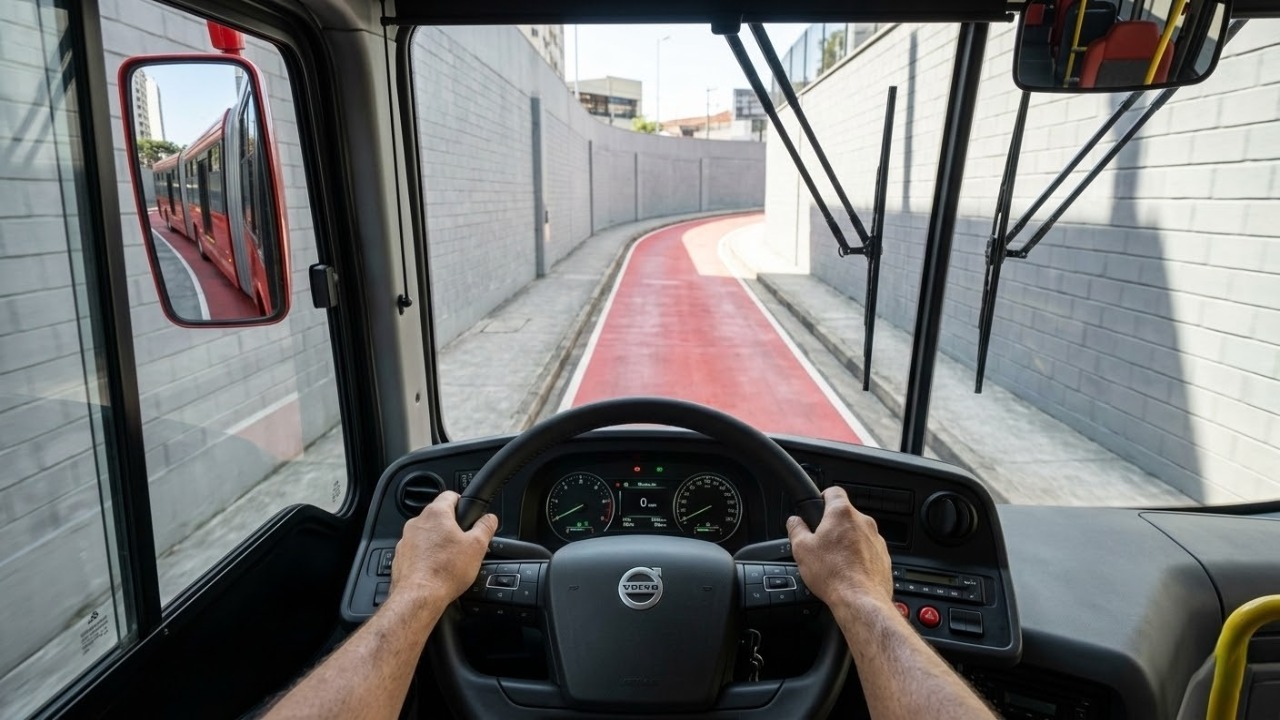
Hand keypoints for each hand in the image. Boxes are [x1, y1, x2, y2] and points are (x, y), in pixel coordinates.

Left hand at [390, 491, 497, 608]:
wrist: (419, 597)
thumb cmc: (444, 572)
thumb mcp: (477, 547)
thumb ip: (485, 527)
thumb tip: (490, 518)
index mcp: (436, 514)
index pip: (450, 495)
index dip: (462, 502)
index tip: (468, 512)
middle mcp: (417, 523)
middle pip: (438, 516)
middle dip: (451, 526)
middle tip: (463, 542)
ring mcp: (405, 540)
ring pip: (426, 534)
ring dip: (437, 541)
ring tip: (450, 559)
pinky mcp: (400, 556)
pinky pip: (416, 550)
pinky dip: (425, 555)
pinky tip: (436, 568)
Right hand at [786, 486, 893, 610]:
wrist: (860, 600)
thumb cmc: (833, 574)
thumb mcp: (802, 549)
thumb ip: (796, 529)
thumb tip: (794, 521)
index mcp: (842, 514)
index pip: (834, 491)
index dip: (823, 496)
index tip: (818, 505)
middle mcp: (863, 522)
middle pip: (846, 514)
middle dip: (833, 525)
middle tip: (821, 542)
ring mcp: (876, 539)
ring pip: (858, 532)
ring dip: (847, 541)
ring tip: (834, 560)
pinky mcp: (884, 556)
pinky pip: (868, 549)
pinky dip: (859, 555)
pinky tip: (848, 570)